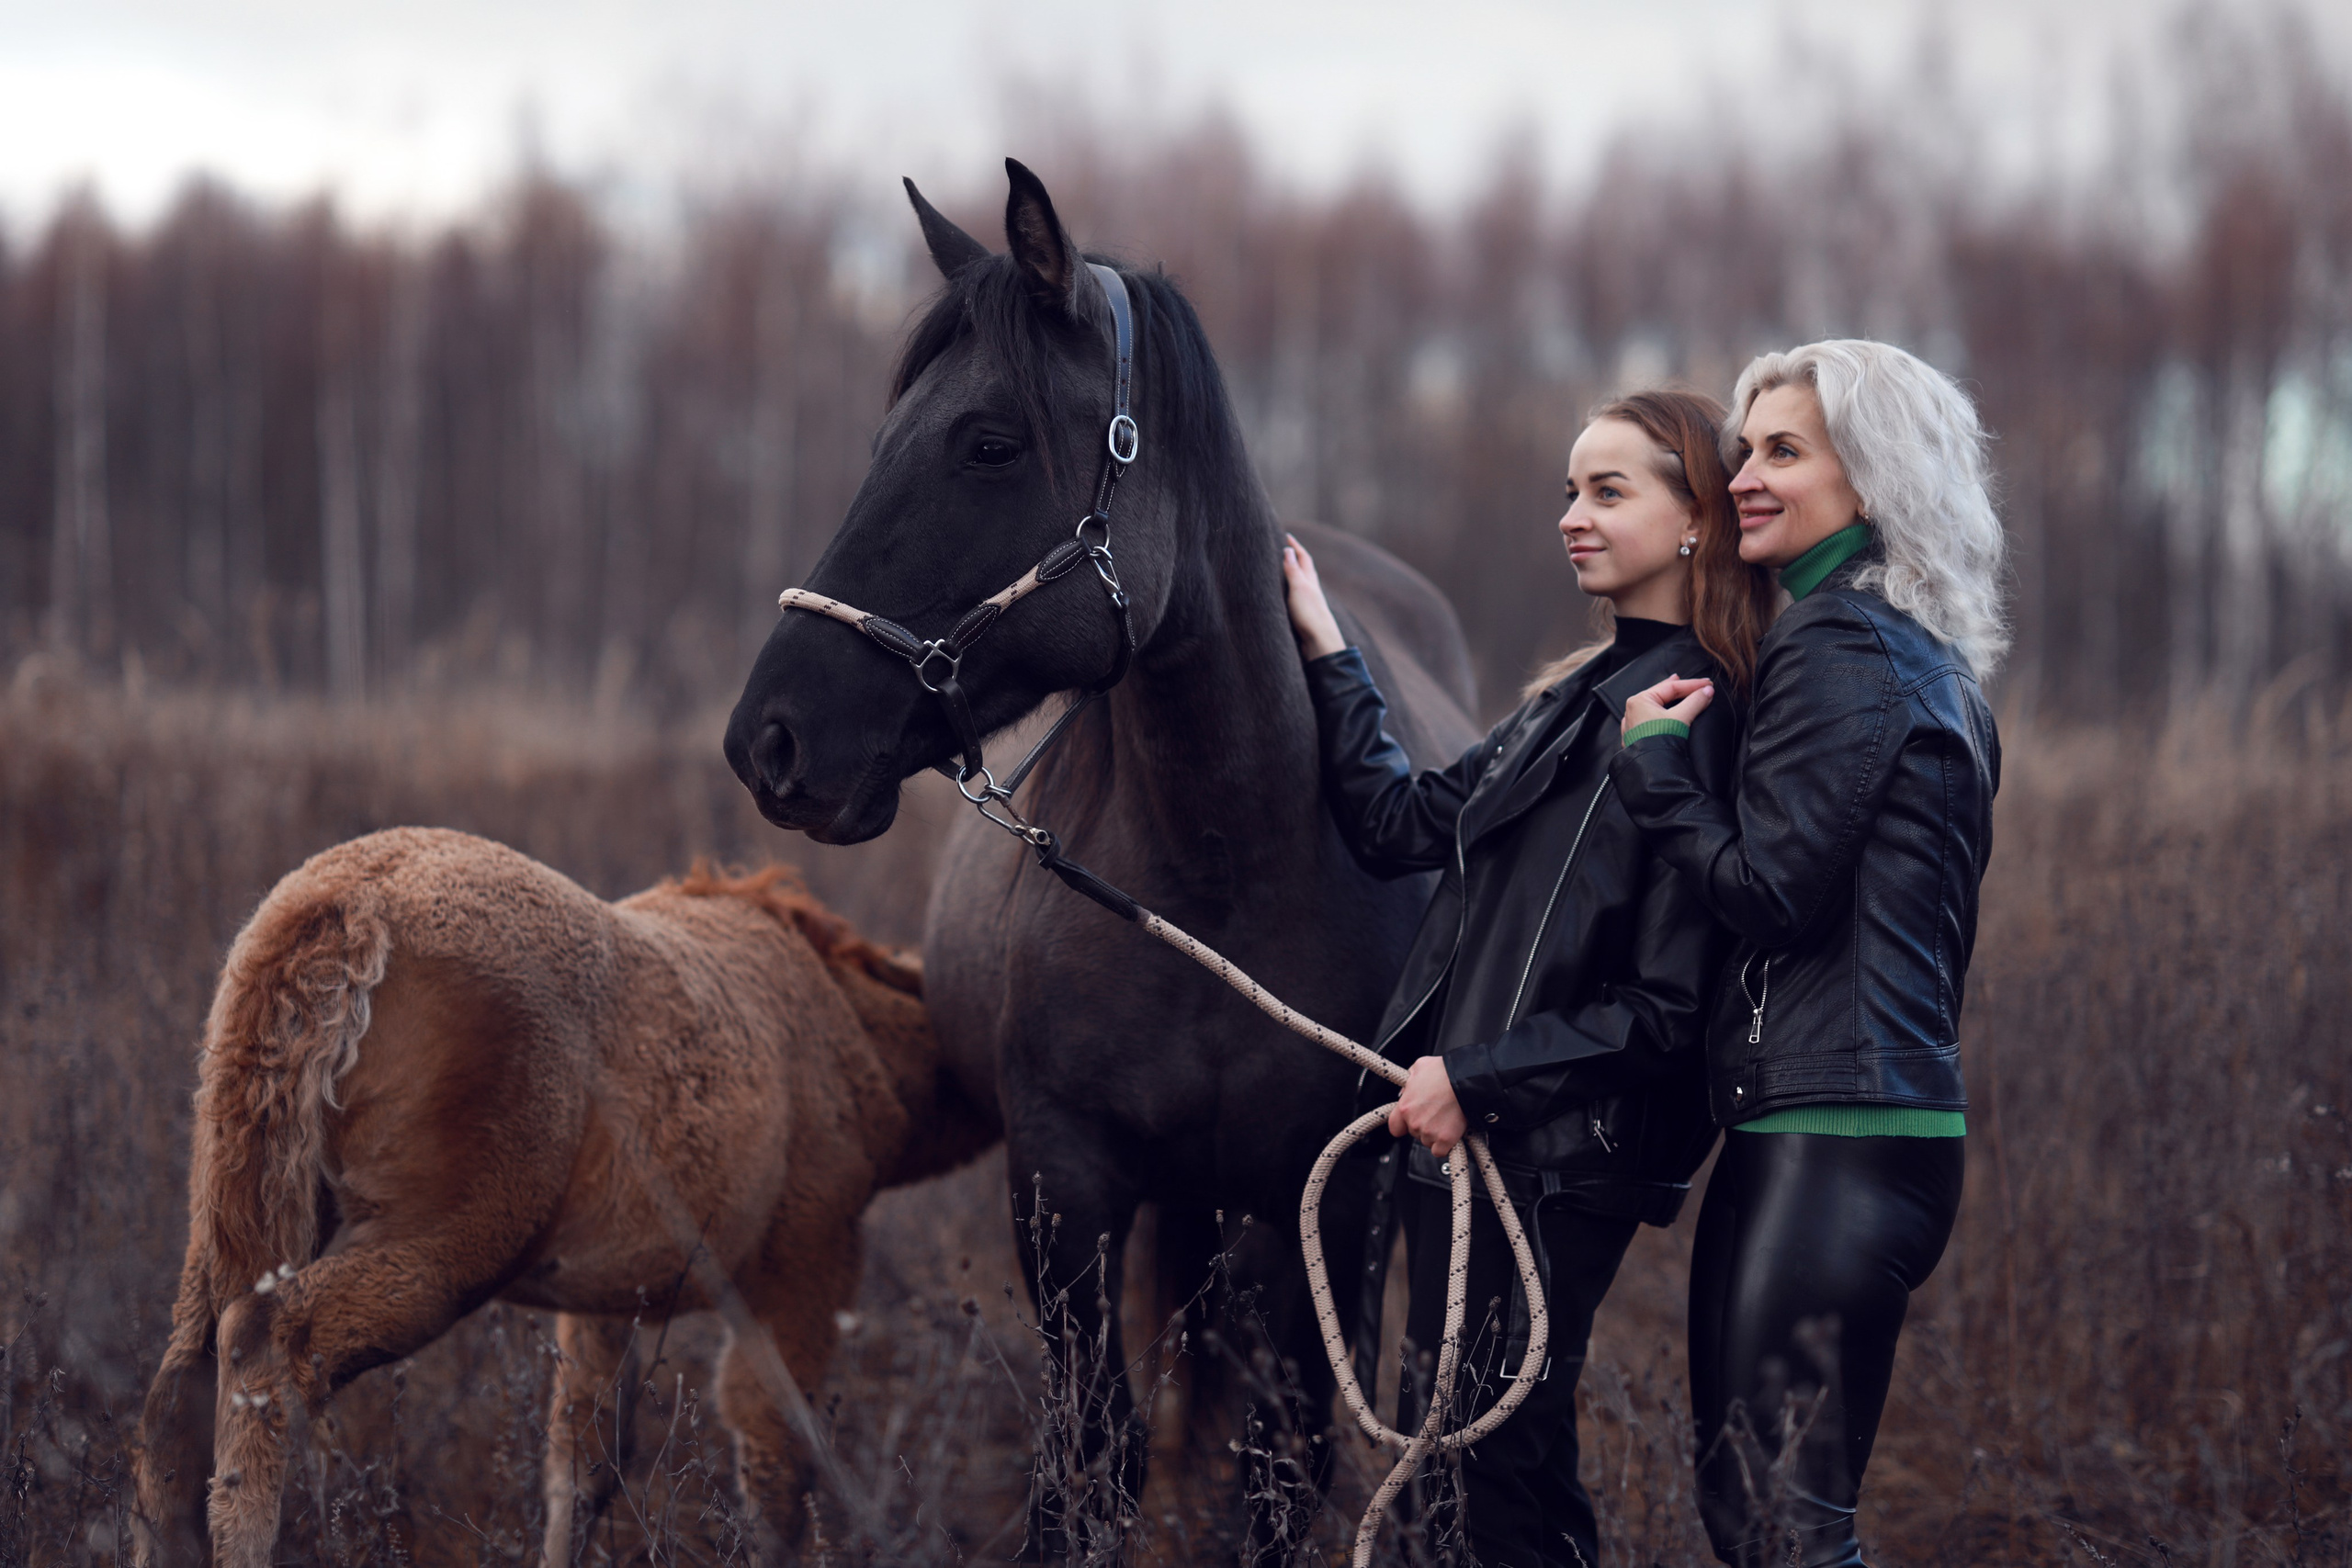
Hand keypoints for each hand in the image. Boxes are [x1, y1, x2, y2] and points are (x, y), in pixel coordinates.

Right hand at [1281, 534, 1347, 660]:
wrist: (1320, 641)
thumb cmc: (1309, 614)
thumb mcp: (1298, 588)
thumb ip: (1292, 570)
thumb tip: (1288, 549)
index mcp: (1309, 580)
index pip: (1303, 558)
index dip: (1295, 546)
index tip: (1287, 536)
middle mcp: (1311, 588)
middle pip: (1305, 568)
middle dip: (1296, 556)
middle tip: (1286, 547)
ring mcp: (1309, 601)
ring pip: (1303, 581)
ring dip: (1295, 572)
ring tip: (1286, 568)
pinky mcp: (1305, 613)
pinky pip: (1298, 595)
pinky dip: (1292, 589)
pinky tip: (1289, 594)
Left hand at [1387, 1055, 1468, 1159]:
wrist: (1467, 1081)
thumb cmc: (1445, 1072)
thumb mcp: (1420, 1067)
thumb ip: (1410, 1080)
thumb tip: (1407, 1088)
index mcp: (1405, 1106)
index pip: (1394, 1127)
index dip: (1402, 1125)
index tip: (1409, 1122)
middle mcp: (1414, 1122)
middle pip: (1414, 1133)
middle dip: (1423, 1125)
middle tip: (1436, 1113)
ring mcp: (1429, 1133)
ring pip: (1427, 1141)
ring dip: (1435, 1134)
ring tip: (1446, 1118)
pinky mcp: (1445, 1140)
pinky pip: (1439, 1151)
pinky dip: (1445, 1145)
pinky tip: (1450, 1133)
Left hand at [1622, 674, 1714, 738]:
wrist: (1651, 769)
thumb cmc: (1658, 743)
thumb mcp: (1681, 718)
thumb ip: (1695, 701)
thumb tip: (1708, 691)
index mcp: (1640, 701)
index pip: (1671, 687)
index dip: (1692, 684)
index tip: (1708, 684)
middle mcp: (1633, 710)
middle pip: (1663, 694)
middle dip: (1681, 689)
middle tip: (1697, 684)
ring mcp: (1634, 723)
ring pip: (1657, 706)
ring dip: (1673, 700)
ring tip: (1683, 692)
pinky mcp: (1638, 736)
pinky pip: (1653, 718)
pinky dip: (1665, 713)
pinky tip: (1669, 711)